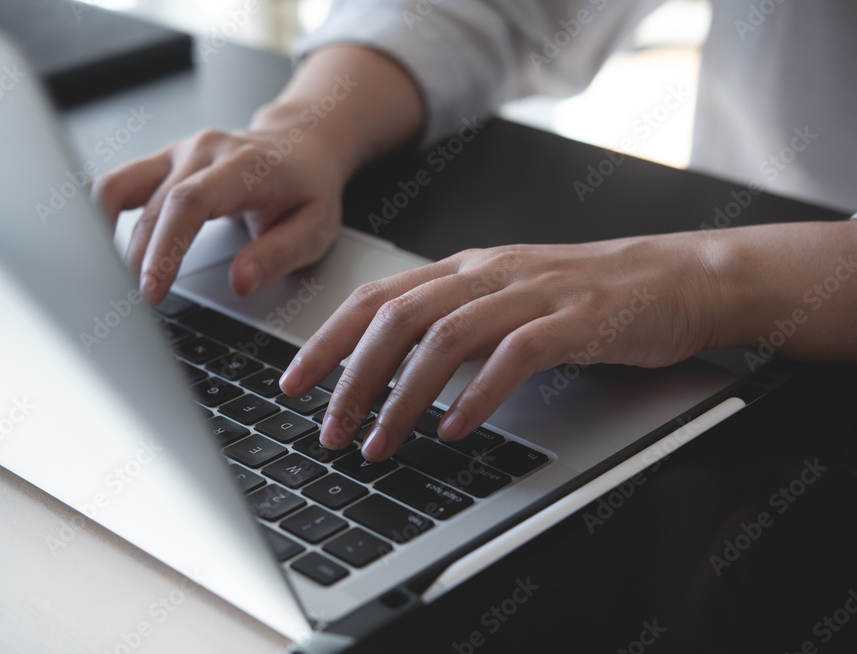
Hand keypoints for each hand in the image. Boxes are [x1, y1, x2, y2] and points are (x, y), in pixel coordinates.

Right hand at [92, 125, 344, 302]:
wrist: (301, 144)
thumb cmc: (307, 190)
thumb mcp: (315, 229)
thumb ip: (278, 255)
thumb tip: (241, 283)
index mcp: (242, 167)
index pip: (189, 203)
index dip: (164, 248)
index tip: (152, 290)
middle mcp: (202, 152)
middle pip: (151, 208)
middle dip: (133, 261)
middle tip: (127, 308)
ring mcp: (175, 153)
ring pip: (117, 188)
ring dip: (101, 235)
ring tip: (102, 281)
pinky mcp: (159, 162)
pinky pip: (115, 183)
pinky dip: (96, 213)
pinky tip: (87, 245)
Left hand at [279, 234, 723, 461]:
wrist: (678, 277)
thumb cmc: (588, 297)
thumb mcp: (506, 302)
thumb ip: (453, 324)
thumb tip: (392, 370)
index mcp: (464, 270)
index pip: (376, 298)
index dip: (327, 340)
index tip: (294, 383)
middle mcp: (488, 275)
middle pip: (396, 318)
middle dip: (352, 378)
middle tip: (331, 430)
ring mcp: (532, 293)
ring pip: (445, 338)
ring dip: (403, 397)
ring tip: (381, 444)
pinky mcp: (576, 319)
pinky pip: (514, 355)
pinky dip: (478, 394)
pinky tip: (455, 428)